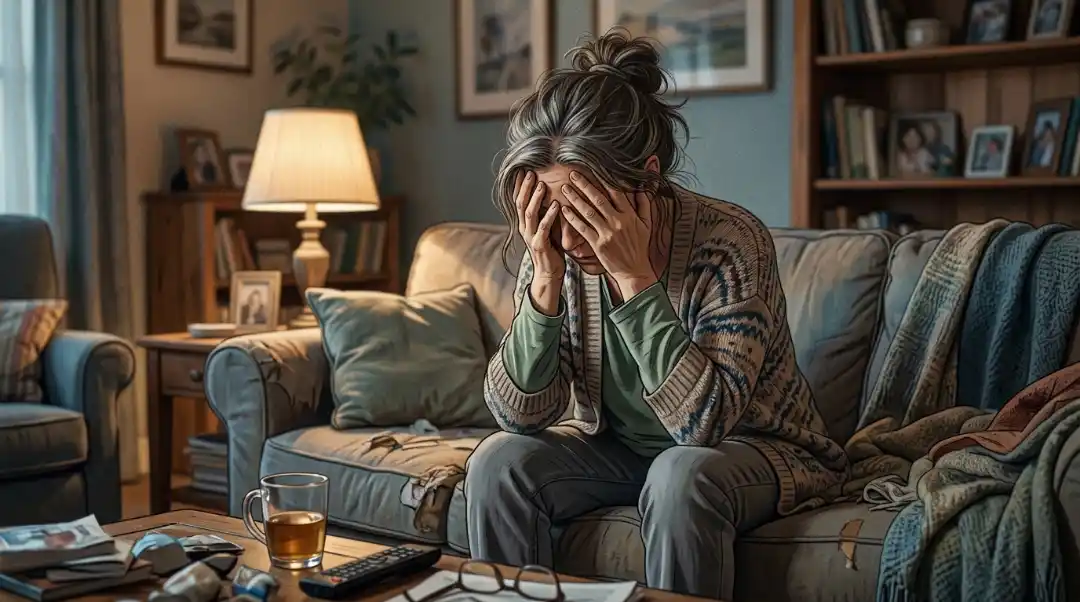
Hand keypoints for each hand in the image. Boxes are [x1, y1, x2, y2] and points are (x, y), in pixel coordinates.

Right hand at [515, 171, 563, 314]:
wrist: (548, 273)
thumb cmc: (551, 249)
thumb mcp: (546, 228)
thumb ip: (545, 213)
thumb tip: (552, 194)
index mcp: (525, 223)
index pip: (518, 200)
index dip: (519, 185)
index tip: (522, 169)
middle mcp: (524, 228)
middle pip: (520, 203)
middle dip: (524, 187)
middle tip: (530, 171)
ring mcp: (530, 237)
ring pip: (529, 213)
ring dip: (535, 198)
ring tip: (541, 184)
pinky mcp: (539, 245)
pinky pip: (543, 227)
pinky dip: (549, 215)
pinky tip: (557, 204)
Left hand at [559, 170, 655, 298]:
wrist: (635, 270)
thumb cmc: (639, 246)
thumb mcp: (646, 222)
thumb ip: (644, 201)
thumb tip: (645, 182)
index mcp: (630, 215)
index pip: (616, 192)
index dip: (604, 178)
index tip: (593, 168)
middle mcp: (618, 222)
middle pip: (598, 199)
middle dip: (584, 185)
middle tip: (572, 174)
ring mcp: (608, 234)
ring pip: (588, 212)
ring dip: (575, 199)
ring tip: (565, 188)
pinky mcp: (598, 245)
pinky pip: (583, 229)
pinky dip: (572, 219)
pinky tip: (564, 210)